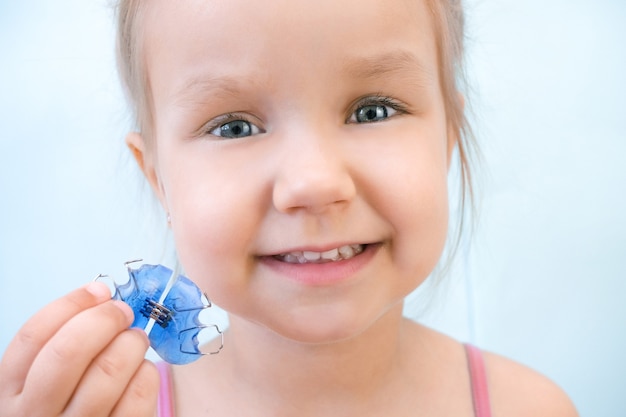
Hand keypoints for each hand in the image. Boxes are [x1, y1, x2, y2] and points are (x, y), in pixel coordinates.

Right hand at [0, 282, 158, 416]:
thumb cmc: (65, 411)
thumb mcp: (43, 384)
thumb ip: (61, 347)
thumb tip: (101, 297)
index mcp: (12, 394)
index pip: (33, 337)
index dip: (71, 304)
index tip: (99, 291)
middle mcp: (36, 416)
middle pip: (68, 352)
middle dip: (103, 320)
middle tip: (123, 313)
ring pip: (108, 371)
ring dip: (131, 343)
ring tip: (135, 340)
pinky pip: (138, 396)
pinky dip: (146, 373)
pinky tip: (141, 370)